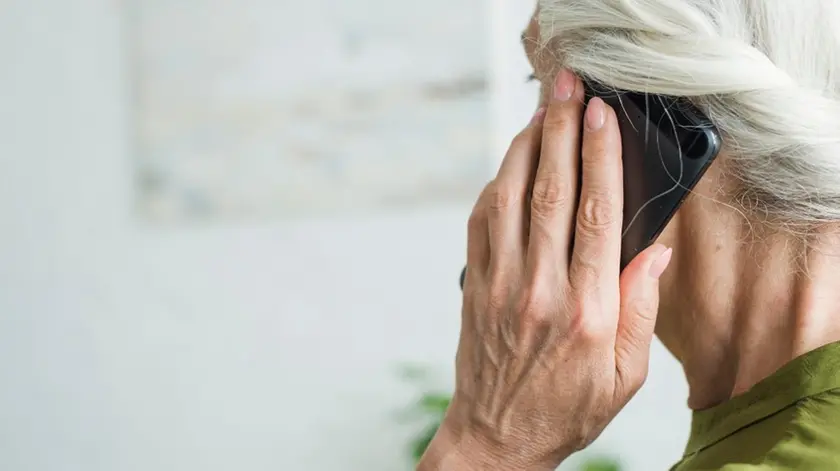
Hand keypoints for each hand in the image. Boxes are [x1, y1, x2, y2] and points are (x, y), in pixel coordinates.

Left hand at [418, 70, 672, 470]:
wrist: (498, 436)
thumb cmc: (566, 408)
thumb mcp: (626, 375)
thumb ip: (640, 310)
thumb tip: (653, 252)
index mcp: (587, 311)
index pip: (594, 216)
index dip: (599, 157)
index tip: (601, 115)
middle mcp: (539, 290)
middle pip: (549, 192)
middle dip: (559, 130)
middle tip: (567, 88)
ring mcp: (498, 285)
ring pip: (508, 199)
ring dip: (524, 147)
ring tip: (540, 111)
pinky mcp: (473, 286)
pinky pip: (480, 223)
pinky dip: (495, 187)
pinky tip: (509, 165)